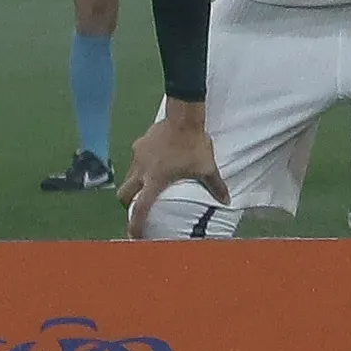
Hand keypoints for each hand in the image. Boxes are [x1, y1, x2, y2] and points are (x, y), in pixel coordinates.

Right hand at [123, 104, 224, 237]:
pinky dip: (141, 165)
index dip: (135, 224)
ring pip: (128, 176)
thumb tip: (226, 201)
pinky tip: (155, 161)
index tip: (134, 235)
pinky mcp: (138, 144)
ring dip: (134, 184)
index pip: (140, 209)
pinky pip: (136, 159)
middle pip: (124, 194)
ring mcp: (137, 157)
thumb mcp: (206, 168)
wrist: (183, 116)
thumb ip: (215, 186)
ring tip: (148, 183)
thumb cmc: (194, 144)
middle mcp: (141, 171)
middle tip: (138, 206)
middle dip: (128, 204)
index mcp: (155, 181)